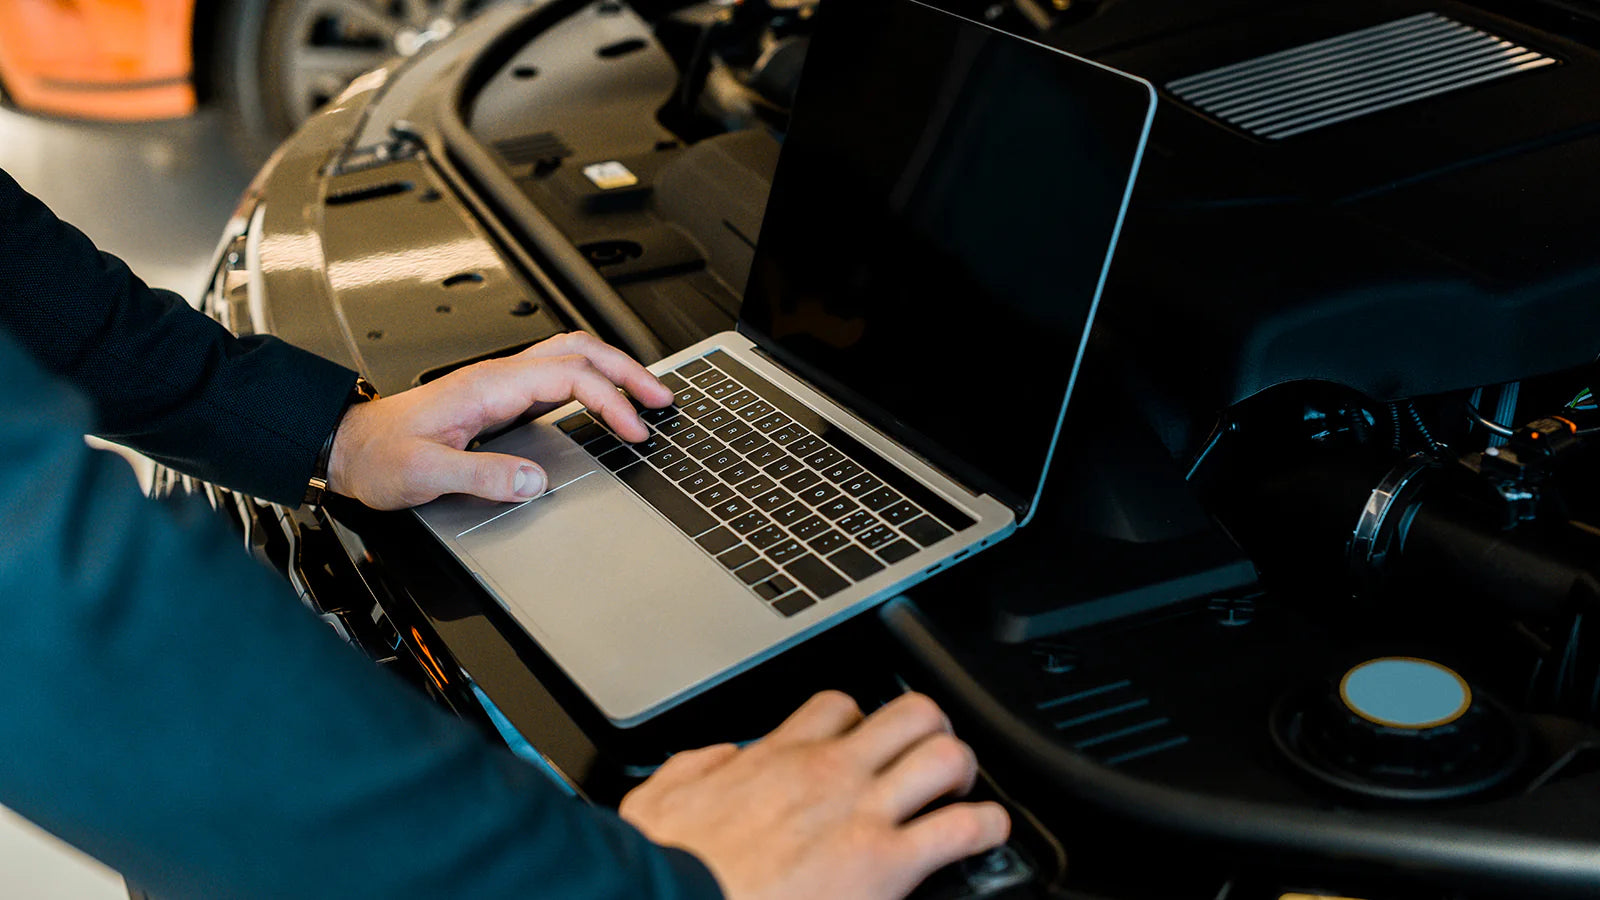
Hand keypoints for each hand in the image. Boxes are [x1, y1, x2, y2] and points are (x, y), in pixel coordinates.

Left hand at [326, 332, 672, 509]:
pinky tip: (602, 400)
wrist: (345, 449)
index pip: (569, 378)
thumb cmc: (378, 457)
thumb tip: (535, 481)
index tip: (634, 431)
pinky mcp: (496, 397)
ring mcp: (498, 383)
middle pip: (579, 351)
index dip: (610, 401)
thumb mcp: (425, 474)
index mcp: (488, 386)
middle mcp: (497, 376)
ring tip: (644, 394)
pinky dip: (591, 380)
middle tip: (662, 398)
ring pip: (569, 355)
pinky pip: (555, 373)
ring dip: (612, 370)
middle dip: (628, 371)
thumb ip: (483, 475)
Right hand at [619, 691, 1009, 899]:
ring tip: (962, 792)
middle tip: (929, 757)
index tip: (865, 740)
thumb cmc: (667, 868)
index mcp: (775, 758)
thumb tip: (722, 759)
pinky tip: (988, 835)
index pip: (837, 707)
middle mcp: (827, 773)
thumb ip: (697, 769)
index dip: (861, 720)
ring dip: (962, 771)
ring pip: (943, 755)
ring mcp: (862, 813)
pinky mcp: (886, 862)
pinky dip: (987, 828)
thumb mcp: (662, 799)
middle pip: (907, 712)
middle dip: (930, 730)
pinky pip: (962, 828)